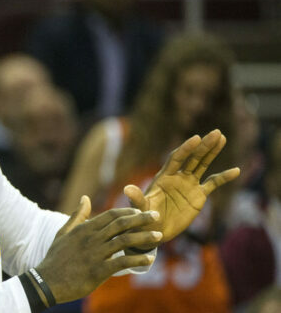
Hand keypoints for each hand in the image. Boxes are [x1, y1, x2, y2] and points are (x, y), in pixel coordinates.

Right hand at [35, 196, 161, 303]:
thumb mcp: (63, 233)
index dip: (127, 211)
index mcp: (84, 229)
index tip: (140, 211)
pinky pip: (123, 262)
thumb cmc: (55, 257)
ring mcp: (95, 254)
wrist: (47, 281)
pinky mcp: (99, 270)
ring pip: (125, 241)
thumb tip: (85, 198)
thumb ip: (77, 216)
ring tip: (158, 237)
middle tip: (157, 217)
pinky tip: (149, 260)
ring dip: (144, 238)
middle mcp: (91, 239)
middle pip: (121, 224)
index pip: (110, 215)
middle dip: (141, 219)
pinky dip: (138, 260)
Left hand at [123, 129, 239, 244]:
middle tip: (216, 132)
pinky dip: (224, 177)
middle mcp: (177, 177)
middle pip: (192, 158)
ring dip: (212, 152)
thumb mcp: (140, 209)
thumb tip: (127, 189)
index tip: (196, 138)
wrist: (154, 231)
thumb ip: (137, 199)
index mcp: (164, 177)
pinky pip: (213, 183)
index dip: (186, 149)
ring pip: (202, 165)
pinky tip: (236, 170)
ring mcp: (188, 185)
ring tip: (222, 138)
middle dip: (203, 145)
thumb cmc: (143, 218)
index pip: (176, 158)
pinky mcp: (198, 195)